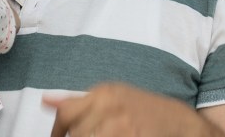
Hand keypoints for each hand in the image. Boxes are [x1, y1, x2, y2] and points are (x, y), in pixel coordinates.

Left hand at [44, 83, 219, 136]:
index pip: (67, 114)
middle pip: (77, 134)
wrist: (180, 123)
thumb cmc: (142, 109)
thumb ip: (78, 100)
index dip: (57, 132)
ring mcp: (123, 127)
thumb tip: (45, 100)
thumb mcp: (111, 96)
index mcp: (103, 93)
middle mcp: (112, 107)